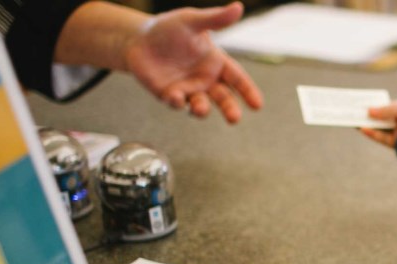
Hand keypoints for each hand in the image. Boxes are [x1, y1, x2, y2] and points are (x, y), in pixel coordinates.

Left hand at [124, 3, 262, 123]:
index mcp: (216, 62)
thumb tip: (239, 7)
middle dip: (230, 109)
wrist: (138, 38)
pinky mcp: (169, 95)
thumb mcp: (192, 20)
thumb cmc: (169, 28)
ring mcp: (188, 89)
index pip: (237, 79)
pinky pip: (176, 102)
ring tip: (200, 109)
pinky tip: (175, 96)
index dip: (248, 91)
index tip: (257, 105)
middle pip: (224, 98)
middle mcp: (205, 79)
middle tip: (234, 119)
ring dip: (202, 109)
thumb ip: (215, 19)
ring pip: (201, 105)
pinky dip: (177, 101)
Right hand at [358, 99, 396, 147]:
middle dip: (370, 115)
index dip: (378, 106)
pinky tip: (362, 128)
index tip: (364, 103)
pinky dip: (372, 134)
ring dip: (367, 124)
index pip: (391, 107)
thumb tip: (369, 111)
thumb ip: (384, 110)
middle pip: (384, 118)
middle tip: (355, 111)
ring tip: (353, 119)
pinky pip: (382, 138)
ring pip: (381, 129)